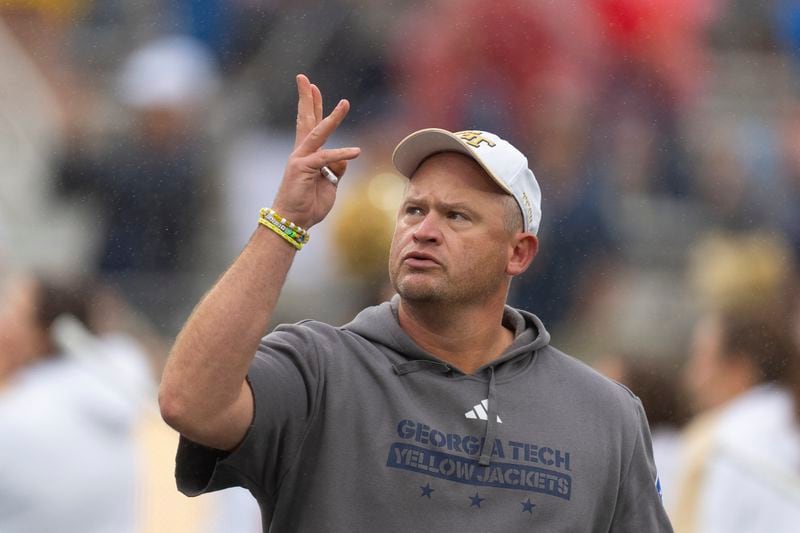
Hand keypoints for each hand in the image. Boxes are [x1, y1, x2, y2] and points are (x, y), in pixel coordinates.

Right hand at [272, 74, 360, 228]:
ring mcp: (301, 159)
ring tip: (345, 104)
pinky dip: (342, 154)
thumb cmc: (309, 204)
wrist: (293, 221)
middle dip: (306, 98)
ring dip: (332, 118)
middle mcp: (301, 153)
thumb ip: (337, 168)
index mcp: (307, 155)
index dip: (313, 106)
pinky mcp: (303, 168)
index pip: (311, 126)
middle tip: (303, 78)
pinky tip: (356, 151)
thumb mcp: (329, 184)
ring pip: (318, 132)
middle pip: (305, 119)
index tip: (314, 88)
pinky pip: (327, 158)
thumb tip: (345, 158)